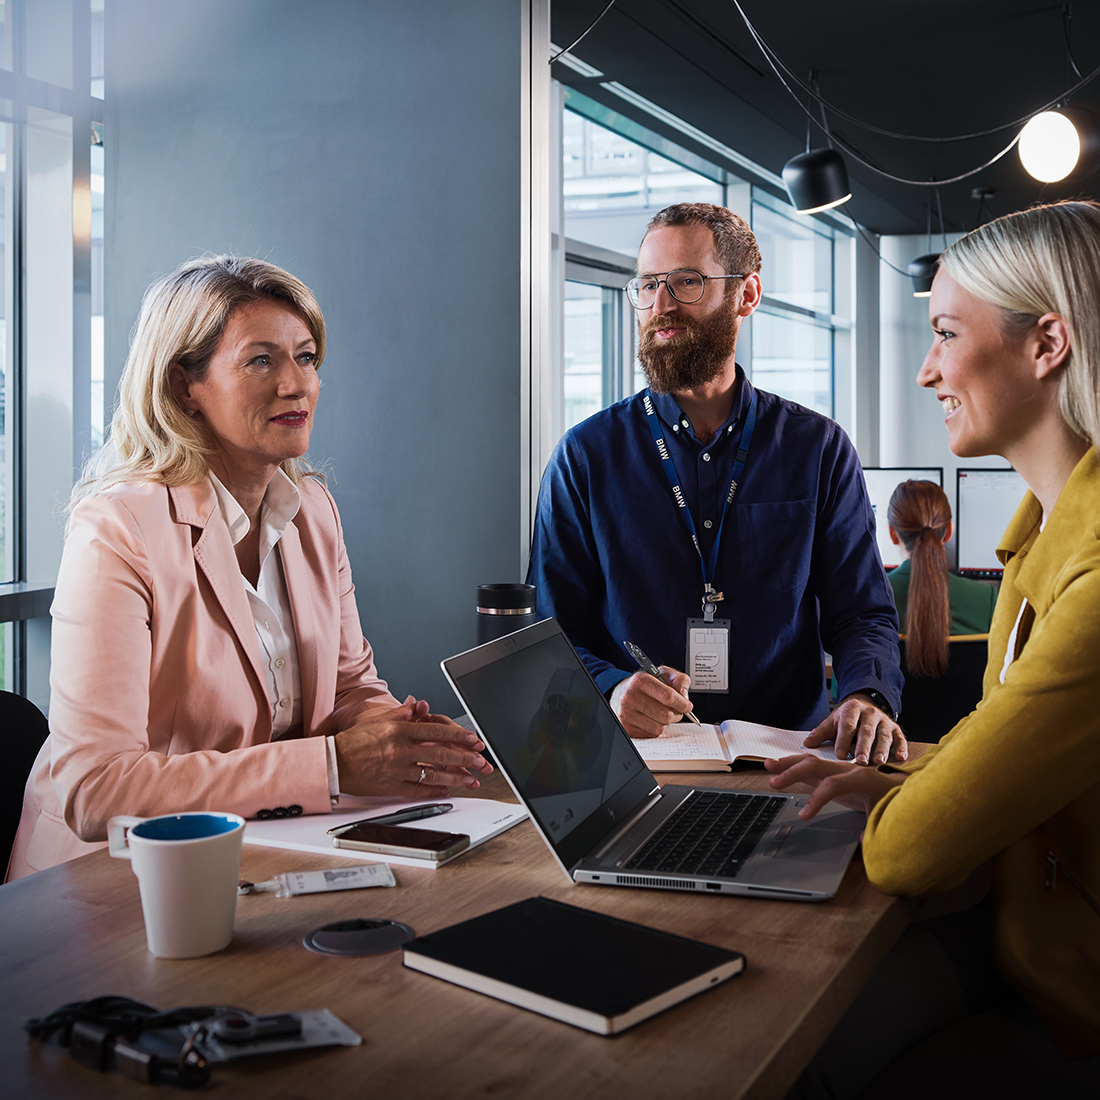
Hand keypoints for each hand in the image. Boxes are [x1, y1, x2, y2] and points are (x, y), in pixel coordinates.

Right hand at [334, 696, 492, 797]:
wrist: (334, 762)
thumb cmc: (355, 741)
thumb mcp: (379, 721)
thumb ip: (401, 714)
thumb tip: (419, 706)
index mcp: (399, 730)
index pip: (435, 731)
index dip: (457, 735)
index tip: (473, 738)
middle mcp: (400, 750)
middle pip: (439, 753)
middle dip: (464, 757)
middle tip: (480, 760)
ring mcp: (397, 769)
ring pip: (433, 774)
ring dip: (455, 777)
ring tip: (471, 779)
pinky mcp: (392, 786)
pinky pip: (418, 790)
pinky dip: (434, 790)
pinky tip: (447, 790)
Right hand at [610, 667, 693, 737]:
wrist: (621, 693)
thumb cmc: (644, 685)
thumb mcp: (663, 674)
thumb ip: (680, 680)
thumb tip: (684, 697)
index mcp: (640, 680)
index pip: (668, 696)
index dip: (682, 703)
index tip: (687, 706)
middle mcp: (630, 697)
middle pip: (665, 715)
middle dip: (676, 714)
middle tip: (676, 710)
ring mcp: (626, 714)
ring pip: (659, 727)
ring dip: (666, 722)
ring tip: (661, 713)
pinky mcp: (626, 727)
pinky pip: (651, 734)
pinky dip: (656, 728)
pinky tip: (652, 719)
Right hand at [764, 753, 905, 820]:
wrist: (902, 786)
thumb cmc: (895, 800)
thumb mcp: (887, 815)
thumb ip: (875, 828)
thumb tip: (864, 841)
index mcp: (860, 779)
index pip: (832, 785)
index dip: (816, 799)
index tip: (804, 816)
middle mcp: (847, 769)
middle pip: (816, 766)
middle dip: (793, 773)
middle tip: (773, 783)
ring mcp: (839, 769)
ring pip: (810, 762)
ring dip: (788, 764)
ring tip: (768, 765)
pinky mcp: (834, 773)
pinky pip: (812, 766)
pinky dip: (794, 765)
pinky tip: (780, 766)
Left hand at [804, 694, 907, 765]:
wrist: (865, 707)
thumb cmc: (846, 720)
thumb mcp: (833, 723)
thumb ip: (821, 733)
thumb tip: (807, 743)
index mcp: (852, 709)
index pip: (847, 725)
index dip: (843, 740)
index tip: (840, 755)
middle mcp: (870, 713)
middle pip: (866, 731)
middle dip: (863, 747)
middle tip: (860, 762)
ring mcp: (884, 721)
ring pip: (883, 735)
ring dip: (881, 749)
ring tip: (878, 762)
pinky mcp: (896, 729)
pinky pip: (900, 738)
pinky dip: (902, 748)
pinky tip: (901, 759)